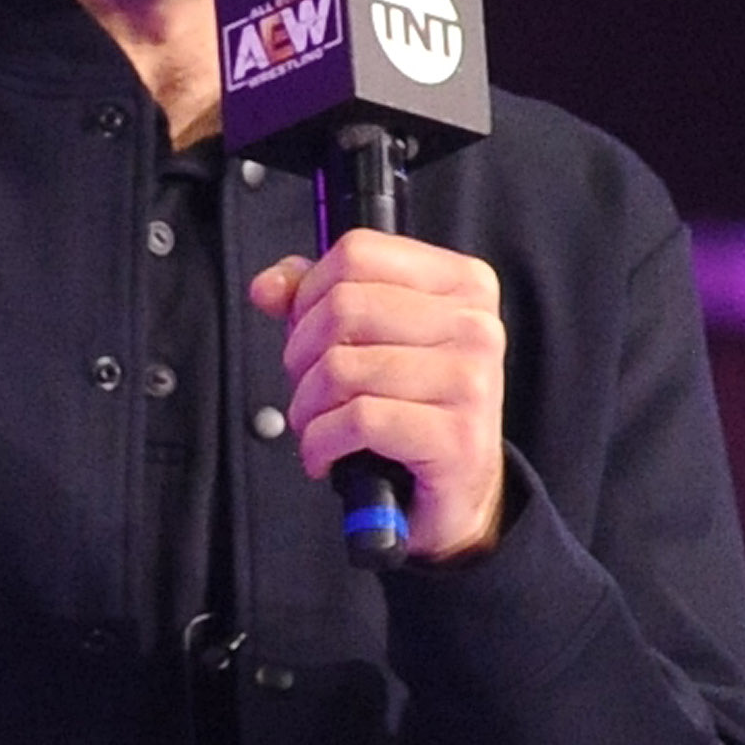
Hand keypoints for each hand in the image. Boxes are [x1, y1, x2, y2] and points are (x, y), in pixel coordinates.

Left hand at [248, 226, 507, 561]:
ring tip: (316, 427)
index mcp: (462, 284)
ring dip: (308, 407)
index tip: (305, 333)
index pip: (358, 253)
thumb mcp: (375, 342)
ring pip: (344, 367)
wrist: (461, 491)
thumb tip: (269, 286)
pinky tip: (326, 456)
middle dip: (302, 354)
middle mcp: (475, 325)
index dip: (309, 294)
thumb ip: (321, 301)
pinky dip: (322, 443)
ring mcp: (470, 380)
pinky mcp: (456, 436)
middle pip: (344, 307)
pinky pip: (358, 420)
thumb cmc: (416, 410)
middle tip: (306, 390)